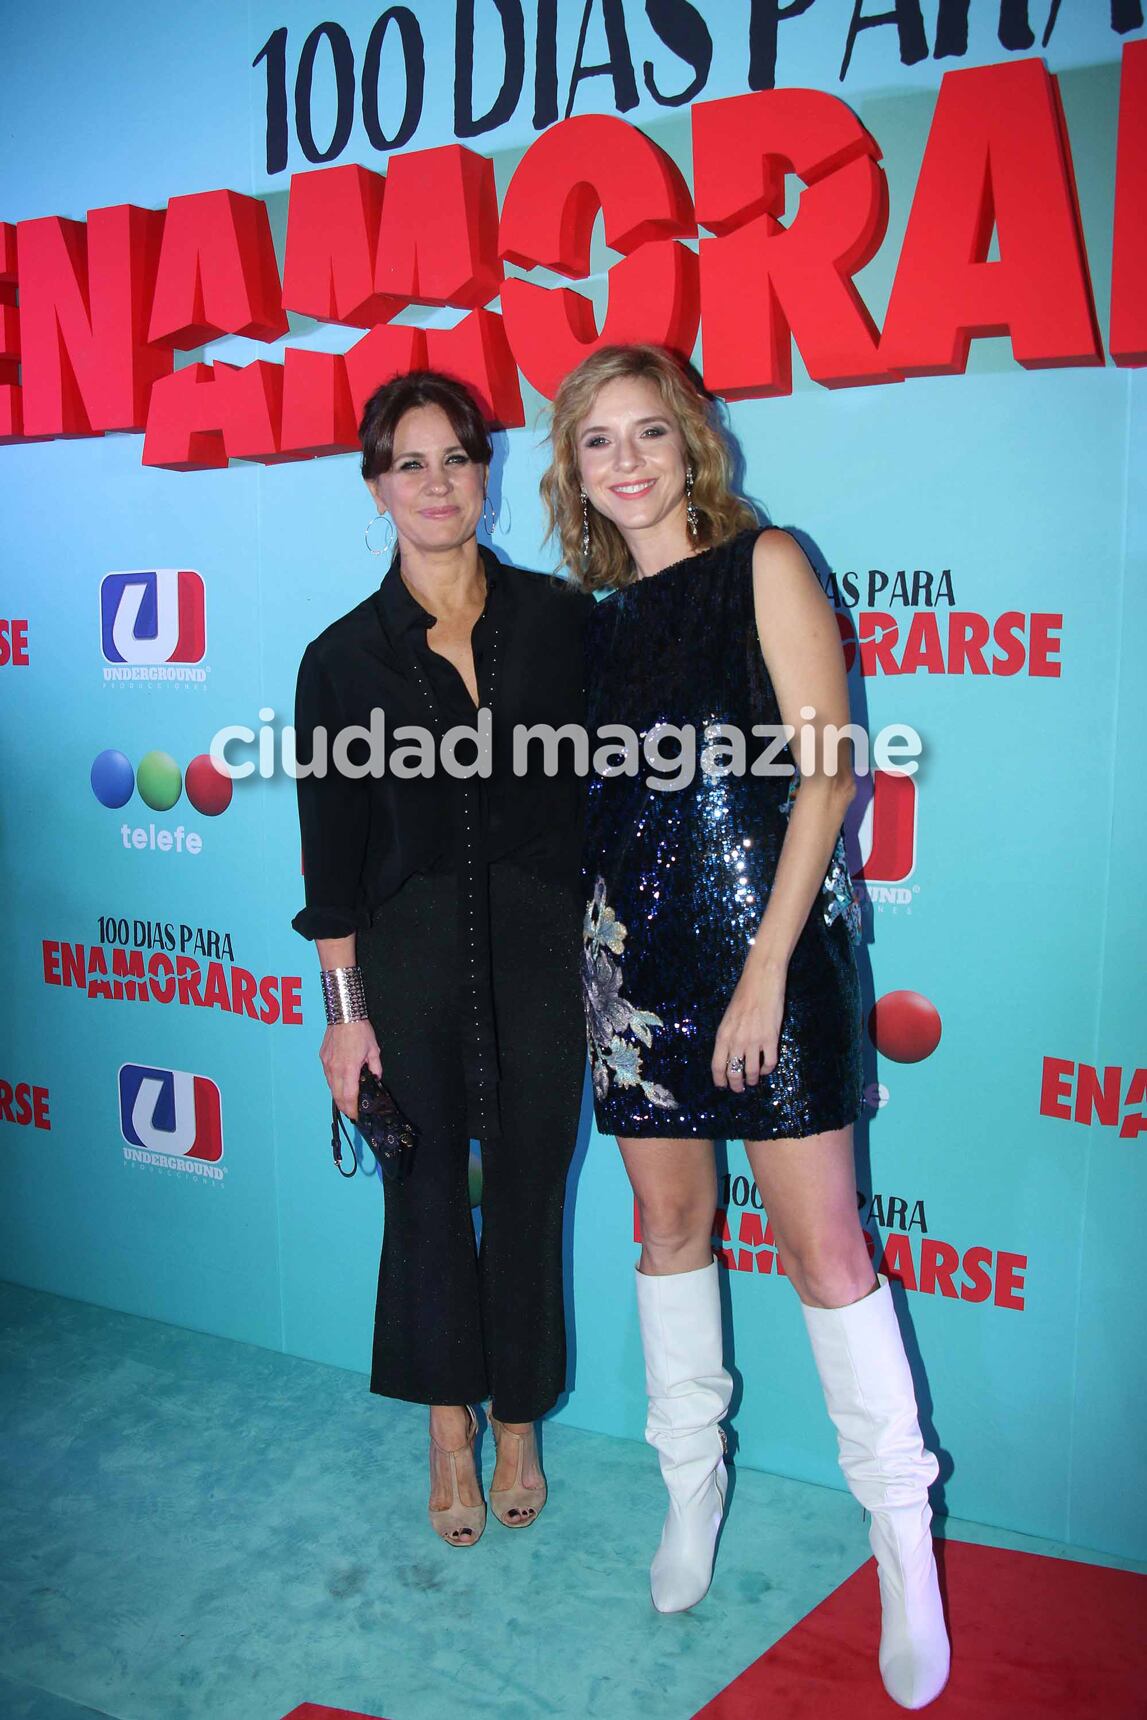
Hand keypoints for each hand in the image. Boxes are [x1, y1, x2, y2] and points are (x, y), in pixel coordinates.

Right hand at [320, 1019, 382, 1118]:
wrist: (344, 1014)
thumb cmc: (359, 1030)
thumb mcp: (374, 1050)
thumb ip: (375, 1068)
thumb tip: (376, 1078)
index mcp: (349, 1068)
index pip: (349, 1096)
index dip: (352, 1109)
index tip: (356, 1115)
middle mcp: (335, 1068)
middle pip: (337, 1096)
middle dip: (344, 1107)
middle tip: (351, 1113)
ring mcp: (327, 1063)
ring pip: (331, 1087)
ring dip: (338, 1096)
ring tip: (346, 1102)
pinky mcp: (323, 1058)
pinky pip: (327, 1076)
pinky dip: (333, 1084)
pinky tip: (339, 1085)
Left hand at [711, 958, 786, 1092]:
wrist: (762, 980)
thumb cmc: (744, 995)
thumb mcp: (728, 1017)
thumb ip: (728, 1036)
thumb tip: (731, 1055)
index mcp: (723, 1035)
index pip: (717, 1066)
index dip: (720, 1080)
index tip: (723, 1086)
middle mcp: (736, 1041)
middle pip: (734, 1073)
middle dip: (736, 1085)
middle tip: (739, 1089)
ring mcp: (754, 1041)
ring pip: (752, 1072)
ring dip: (752, 1080)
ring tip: (753, 1080)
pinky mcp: (771, 1039)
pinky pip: (769, 1063)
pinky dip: (767, 1069)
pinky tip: (765, 1068)